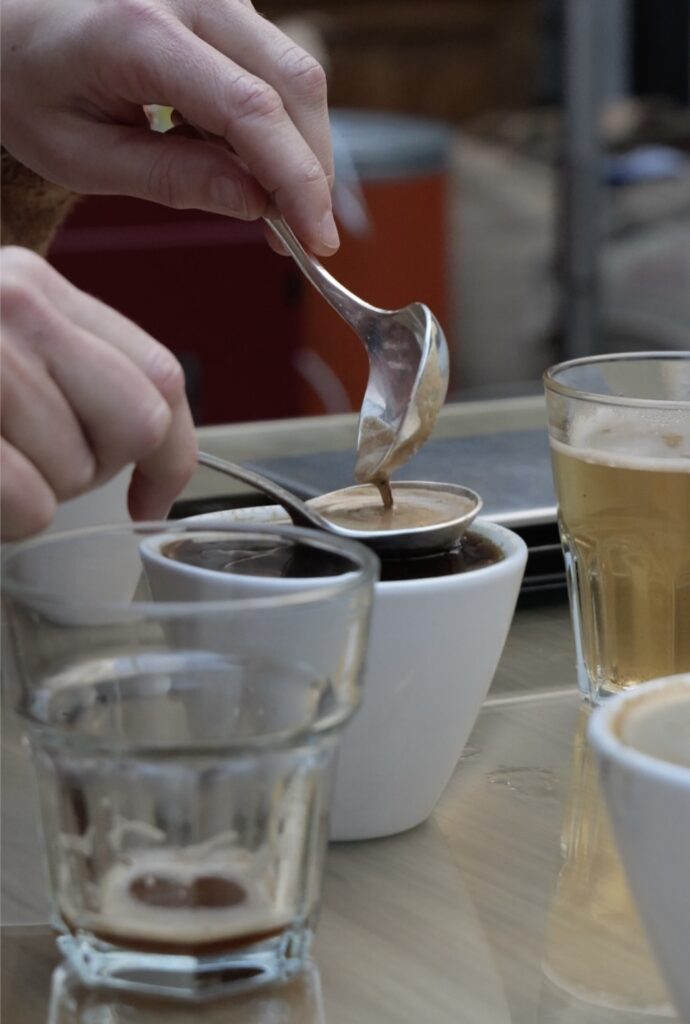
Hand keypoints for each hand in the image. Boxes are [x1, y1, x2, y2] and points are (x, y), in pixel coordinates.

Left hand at [0, 0, 337, 255]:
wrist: (5, 19)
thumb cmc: (27, 84)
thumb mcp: (79, 153)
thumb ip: (169, 178)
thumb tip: (256, 204)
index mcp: (138, 31)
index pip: (252, 111)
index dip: (298, 181)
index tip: (317, 240)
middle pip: (294, 84)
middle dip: (312, 171)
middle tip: (303, 237)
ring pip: (294, 73)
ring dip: (298, 149)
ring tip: (267, 207)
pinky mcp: (221, 2)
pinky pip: (273, 65)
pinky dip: (276, 125)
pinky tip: (243, 161)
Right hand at [1, 247, 197, 539]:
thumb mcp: (0, 347)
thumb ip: (73, 371)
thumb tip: (154, 445)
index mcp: (36, 287)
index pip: (159, 374)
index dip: (172, 451)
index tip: (154, 495)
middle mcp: (16, 305)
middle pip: (139, 421)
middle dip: (99, 468)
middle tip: (37, 469)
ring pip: (78, 471)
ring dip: (38, 495)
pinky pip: (32, 505)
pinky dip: (9, 520)